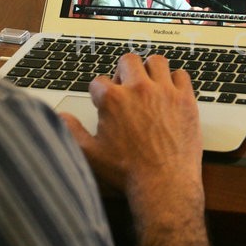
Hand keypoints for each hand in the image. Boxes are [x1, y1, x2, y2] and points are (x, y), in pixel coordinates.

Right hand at [61, 53, 204, 203]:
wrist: (164, 185)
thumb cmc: (128, 172)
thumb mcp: (91, 154)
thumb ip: (72, 132)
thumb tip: (61, 117)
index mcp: (113, 100)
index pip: (99, 81)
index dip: (100, 93)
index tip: (105, 103)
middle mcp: (138, 89)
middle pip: (128, 61)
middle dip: (123, 72)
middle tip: (126, 88)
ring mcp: (164, 92)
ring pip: (156, 61)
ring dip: (150, 70)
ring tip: (149, 84)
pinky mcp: (185, 99)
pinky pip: (181, 75)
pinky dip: (175, 81)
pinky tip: (170, 93)